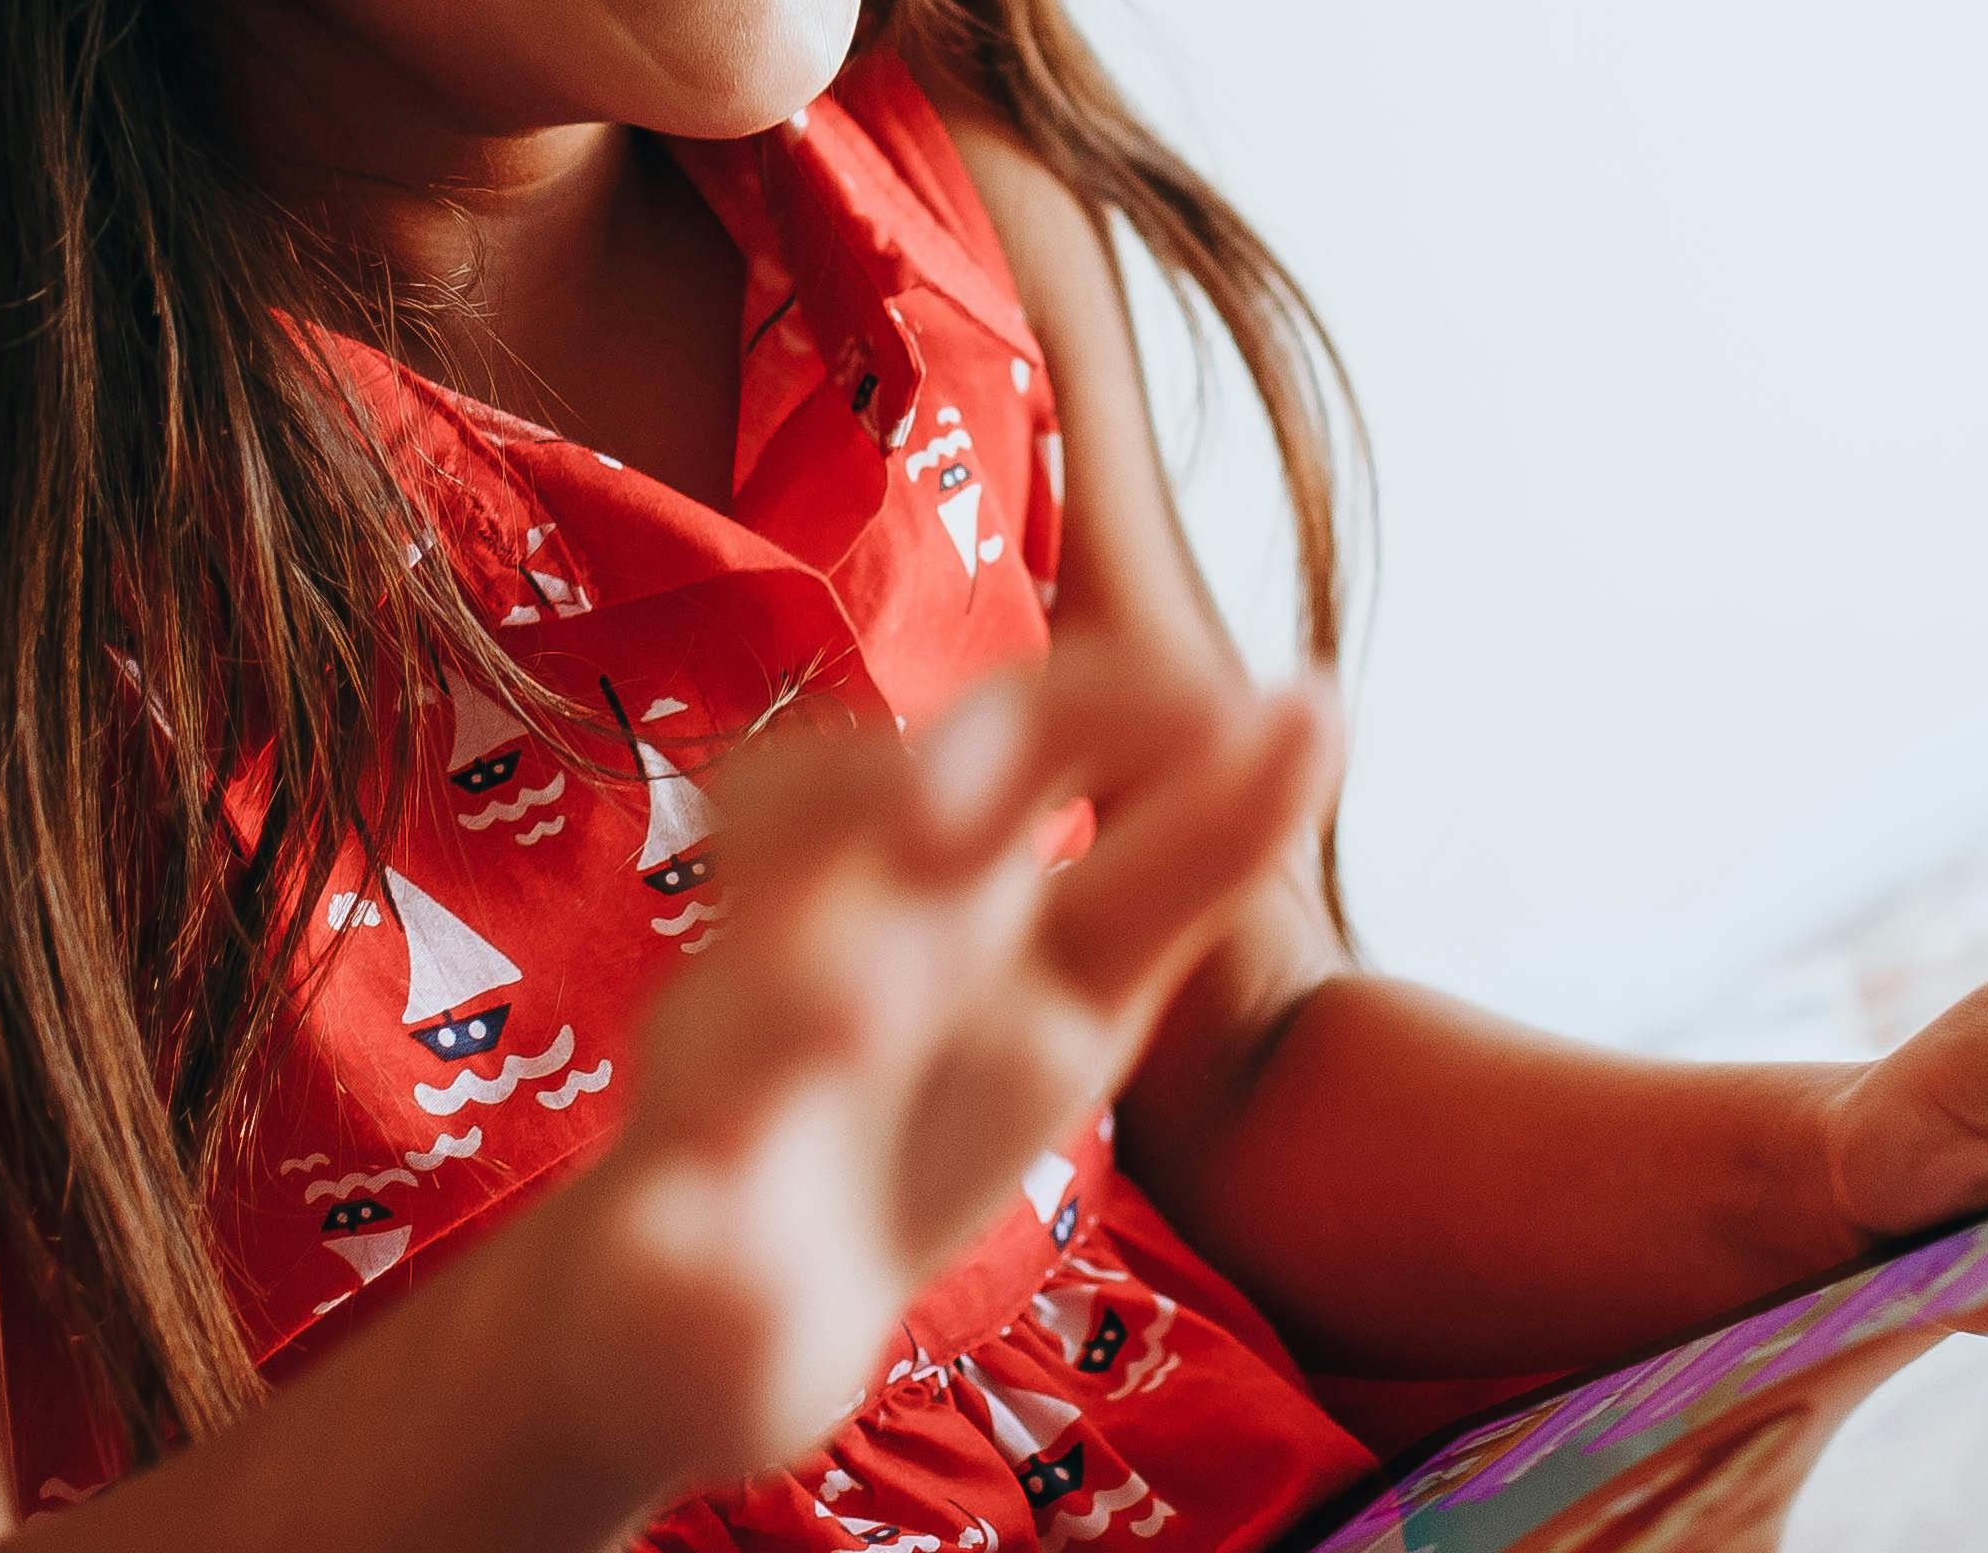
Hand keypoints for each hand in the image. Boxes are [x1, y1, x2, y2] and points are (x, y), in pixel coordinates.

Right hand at [537, 649, 1339, 1497]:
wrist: (728, 1292)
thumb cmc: (932, 1095)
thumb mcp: (1082, 981)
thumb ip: (1195, 851)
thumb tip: (1320, 695)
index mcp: (956, 883)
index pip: (1023, 740)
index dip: (1106, 708)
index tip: (1224, 706)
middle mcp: (833, 943)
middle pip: (846, 825)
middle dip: (887, 796)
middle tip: (953, 809)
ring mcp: (729, 1085)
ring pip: (735, 1012)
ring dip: (783, 996)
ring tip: (855, 1011)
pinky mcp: (670, 1240)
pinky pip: (667, 1232)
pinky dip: (692, 1242)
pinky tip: (725, 1257)